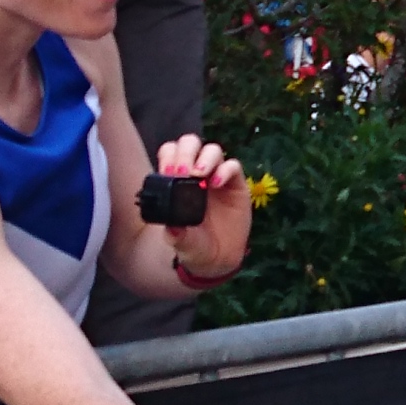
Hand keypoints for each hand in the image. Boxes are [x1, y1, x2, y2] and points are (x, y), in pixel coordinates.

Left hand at [150, 136, 250, 281]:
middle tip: (183, 171)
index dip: (169, 157)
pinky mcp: (236, 185)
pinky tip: (217, 184)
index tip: (168, 173)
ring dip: (205, 157)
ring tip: (199, 174)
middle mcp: (196, 174)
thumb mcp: (181, 243)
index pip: (170, 153)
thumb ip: (176, 235)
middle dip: (186, 152)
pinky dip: (225, 170)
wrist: (218, 260)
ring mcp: (217, 177)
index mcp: (176, 181)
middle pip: (190, 144)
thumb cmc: (194, 247)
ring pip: (212, 150)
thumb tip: (171, 227)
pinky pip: (233, 166)